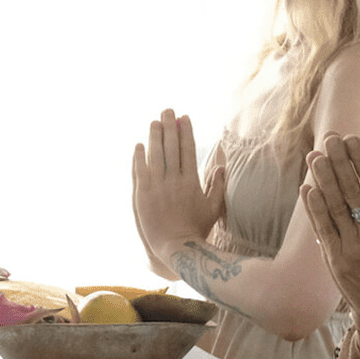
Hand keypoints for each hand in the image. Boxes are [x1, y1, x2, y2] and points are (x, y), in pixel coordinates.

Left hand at [132, 109, 225, 264]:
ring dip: (154, 136)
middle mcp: (174, 180)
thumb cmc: (197, 229)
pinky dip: (139, 157)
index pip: (188, 149)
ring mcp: (157, 187)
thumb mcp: (214, 209)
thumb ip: (218, 187)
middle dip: (170, 126)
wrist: (176, 247)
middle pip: (171, 147)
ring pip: (155, 155)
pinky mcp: (142, 195)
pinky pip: (140, 171)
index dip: (186, 132)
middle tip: (168, 111)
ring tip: (154, 122)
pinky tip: (140, 145)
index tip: (184, 117)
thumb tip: (220, 168)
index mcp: (191, 181)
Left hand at [302, 133, 359, 335]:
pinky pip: (323, 228)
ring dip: (322, 178)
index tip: (351, 139)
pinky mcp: (337, 261)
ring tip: (315, 156)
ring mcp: (352, 246)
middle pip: (351, 187)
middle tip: (329, 138)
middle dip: (338, 160)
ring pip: (334, 204)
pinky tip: (307, 189)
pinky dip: (314, 208)